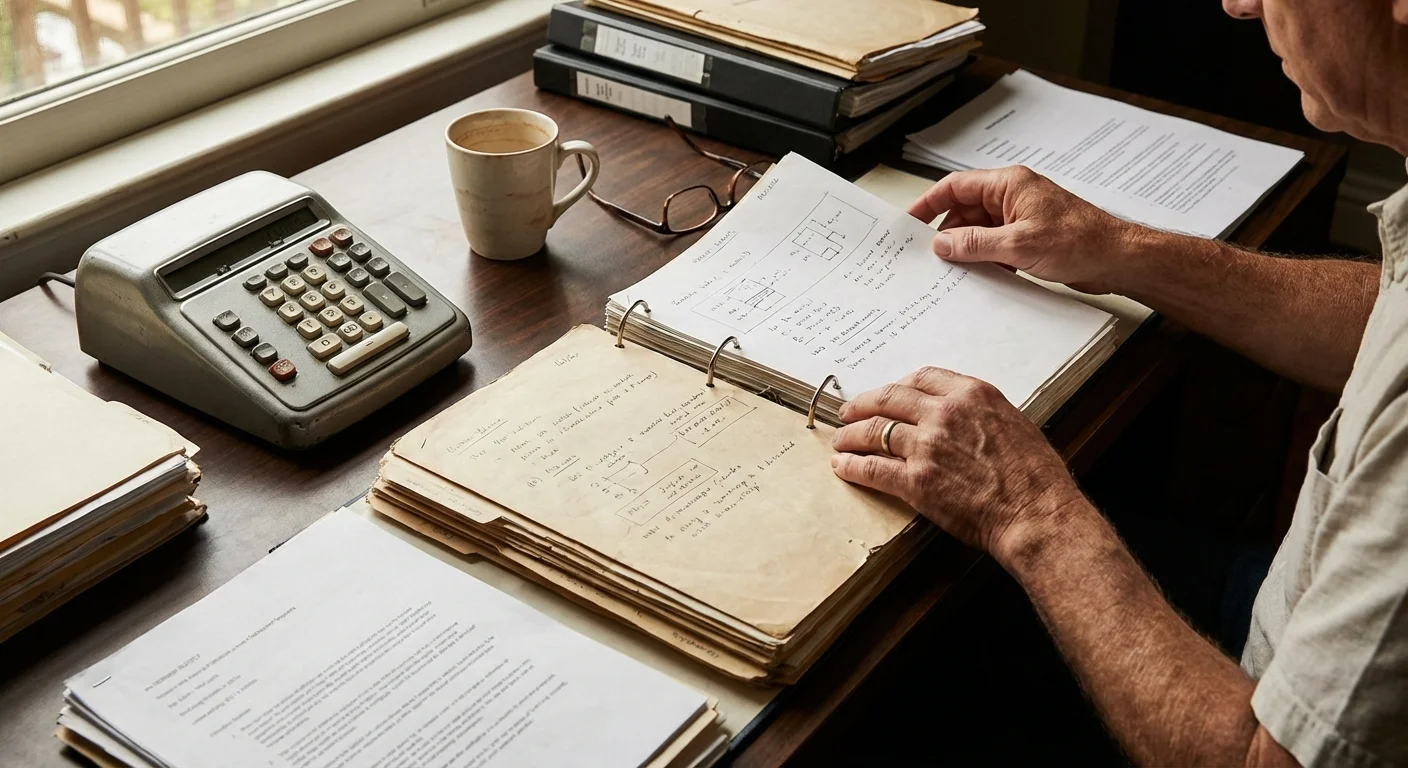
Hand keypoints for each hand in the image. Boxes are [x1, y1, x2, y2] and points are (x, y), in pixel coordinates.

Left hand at [830, 366, 1085, 560]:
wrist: (1036, 512)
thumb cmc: (1035, 476)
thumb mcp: (1012, 424)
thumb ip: (979, 415)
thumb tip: (960, 420)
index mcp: (972, 394)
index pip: (922, 377)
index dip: (898, 386)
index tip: (888, 394)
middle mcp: (945, 413)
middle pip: (889, 398)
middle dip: (862, 404)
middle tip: (849, 412)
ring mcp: (926, 445)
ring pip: (874, 431)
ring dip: (851, 436)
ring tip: (841, 441)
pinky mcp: (915, 480)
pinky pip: (872, 468)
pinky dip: (852, 466)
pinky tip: (842, 467)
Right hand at [908, 166, 1152, 295]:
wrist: (1117, 259)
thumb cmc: (1079, 241)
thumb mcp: (1018, 244)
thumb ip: (975, 244)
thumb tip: (941, 244)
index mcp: (1008, 184)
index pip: (955, 187)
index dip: (928, 203)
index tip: (908, 223)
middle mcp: (1011, 197)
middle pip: (964, 212)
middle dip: (947, 234)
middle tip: (928, 258)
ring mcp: (1019, 218)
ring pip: (978, 232)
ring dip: (966, 251)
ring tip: (951, 272)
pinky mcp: (1027, 239)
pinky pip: (993, 247)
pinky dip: (984, 261)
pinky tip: (978, 278)